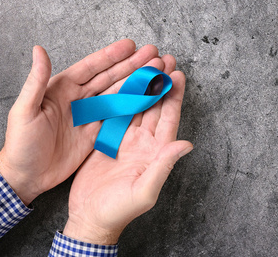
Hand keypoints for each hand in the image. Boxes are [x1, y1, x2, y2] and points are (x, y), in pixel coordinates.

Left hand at [0, 39, 162, 204]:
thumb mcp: (24, 111)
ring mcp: (90, 115)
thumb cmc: (20, 144)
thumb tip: (38, 50)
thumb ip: (36, 81)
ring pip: (118, 94)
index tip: (130, 46)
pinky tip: (148, 97)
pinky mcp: (97, 132)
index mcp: (62, 88)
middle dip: (132, 65)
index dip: (111, 56)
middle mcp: (79, 98)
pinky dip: (134, 106)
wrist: (26, 176)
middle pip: (110, 77)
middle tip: (153, 54)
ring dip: (137, 82)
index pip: (91, 67)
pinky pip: (119, 116)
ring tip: (157, 72)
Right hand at [63, 56, 192, 244]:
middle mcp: (143, 142)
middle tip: (163, 59)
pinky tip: (121, 81)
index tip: (178, 75)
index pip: (169, 119)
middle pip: (154, 106)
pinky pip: (115, 113)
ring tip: (145, 63)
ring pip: (136, 105)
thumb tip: (187, 145)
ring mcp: (125, 140)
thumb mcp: (144, 191)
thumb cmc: (119, 210)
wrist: (90, 218)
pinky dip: (119, 96)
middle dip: (160, 82)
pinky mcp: (107, 140)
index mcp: (156, 152)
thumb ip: (164, 166)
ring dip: (142, 85)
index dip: (174, 97)